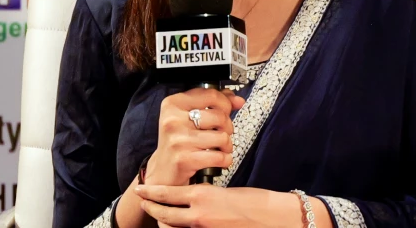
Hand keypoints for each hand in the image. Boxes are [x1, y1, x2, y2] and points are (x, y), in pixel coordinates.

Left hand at [134, 184, 303, 227]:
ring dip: (166, 224)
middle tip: (144, 204)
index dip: (151, 193)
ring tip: (160, 218)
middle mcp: (198, 215)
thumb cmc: (253, 201)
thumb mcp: (223, 192)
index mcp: (201, 197)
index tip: (141, 190)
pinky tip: (181, 227)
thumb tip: (190, 200)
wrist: (273, 217)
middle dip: (152, 210)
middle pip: (165, 215)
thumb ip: (203, 197)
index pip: (167, 195)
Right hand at [145, 88, 244, 186]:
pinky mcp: (184, 159)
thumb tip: (237, 100)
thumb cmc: (178, 141)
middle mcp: (173, 120)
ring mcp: (178, 140)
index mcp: (173, 104)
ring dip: (227, 145)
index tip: (228, 110)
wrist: (163, 171)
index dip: (225, 103)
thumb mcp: (189, 117)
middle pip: (219, 116)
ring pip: (222, 137)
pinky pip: (219, 156)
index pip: (210, 94)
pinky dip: (225, 159)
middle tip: (223, 132)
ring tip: (220, 147)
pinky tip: (219, 159)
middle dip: (228, 126)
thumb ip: (212, 104)